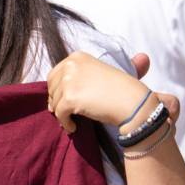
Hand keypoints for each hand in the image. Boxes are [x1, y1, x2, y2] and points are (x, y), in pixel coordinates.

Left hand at [48, 51, 178, 134]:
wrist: (132, 102)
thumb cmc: (122, 89)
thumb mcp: (100, 73)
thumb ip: (82, 75)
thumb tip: (61, 88)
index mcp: (78, 57)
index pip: (55, 74)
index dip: (57, 89)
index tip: (63, 100)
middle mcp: (71, 65)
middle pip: (51, 87)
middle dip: (56, 100)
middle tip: (64, 112)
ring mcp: (69, 81)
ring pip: (55, 102)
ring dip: (62, 114)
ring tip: (73, 120)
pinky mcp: (69, 97)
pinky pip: (59, 114)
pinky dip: (65, 123)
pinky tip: (74, 127)